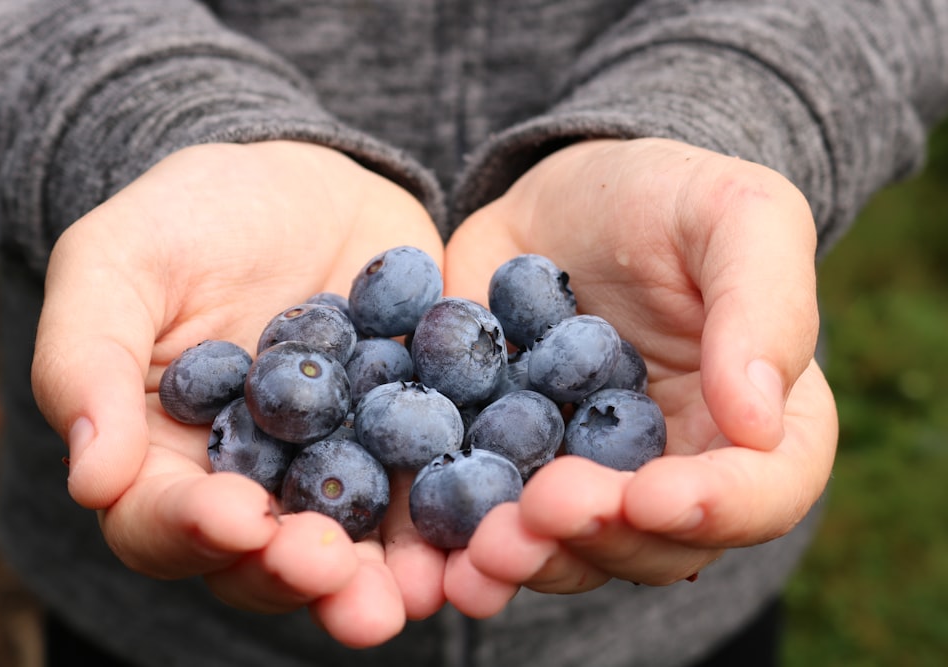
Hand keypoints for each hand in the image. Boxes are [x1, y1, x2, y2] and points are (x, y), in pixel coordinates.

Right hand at [30, 140, 447, 646]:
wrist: (297, 181)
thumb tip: (90, 478)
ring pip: (355, 545)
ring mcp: (340, 467)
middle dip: (297, 572)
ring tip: (417, 592)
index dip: (192, 528)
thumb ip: (88, 363)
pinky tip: (484, 525)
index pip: (163, 520)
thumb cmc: (187, 219)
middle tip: (330, 570)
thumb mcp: (116, 264)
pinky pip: (433, 485)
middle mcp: (257, 483)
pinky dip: (456, 515)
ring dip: (384, 578)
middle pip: (265, 558)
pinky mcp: (412, 438)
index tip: (233, 517)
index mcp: (167, 459)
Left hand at [441, 138, 837, 614]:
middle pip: (657, 542)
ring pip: (572, 550)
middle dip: (601, 538)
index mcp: (757, 423)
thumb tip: (759, 421)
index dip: (717, 508)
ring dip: (529, 560)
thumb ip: (764, 307)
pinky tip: (431, 555)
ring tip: (479, 549)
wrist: (561, 202)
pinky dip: (462, 547)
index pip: (765, 491)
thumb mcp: (735, 215)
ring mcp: (591, 480)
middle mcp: (678, 471)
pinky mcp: (514, 469)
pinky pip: (494, 520)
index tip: (650, 496)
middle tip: (542, 511)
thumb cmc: (667, 198)